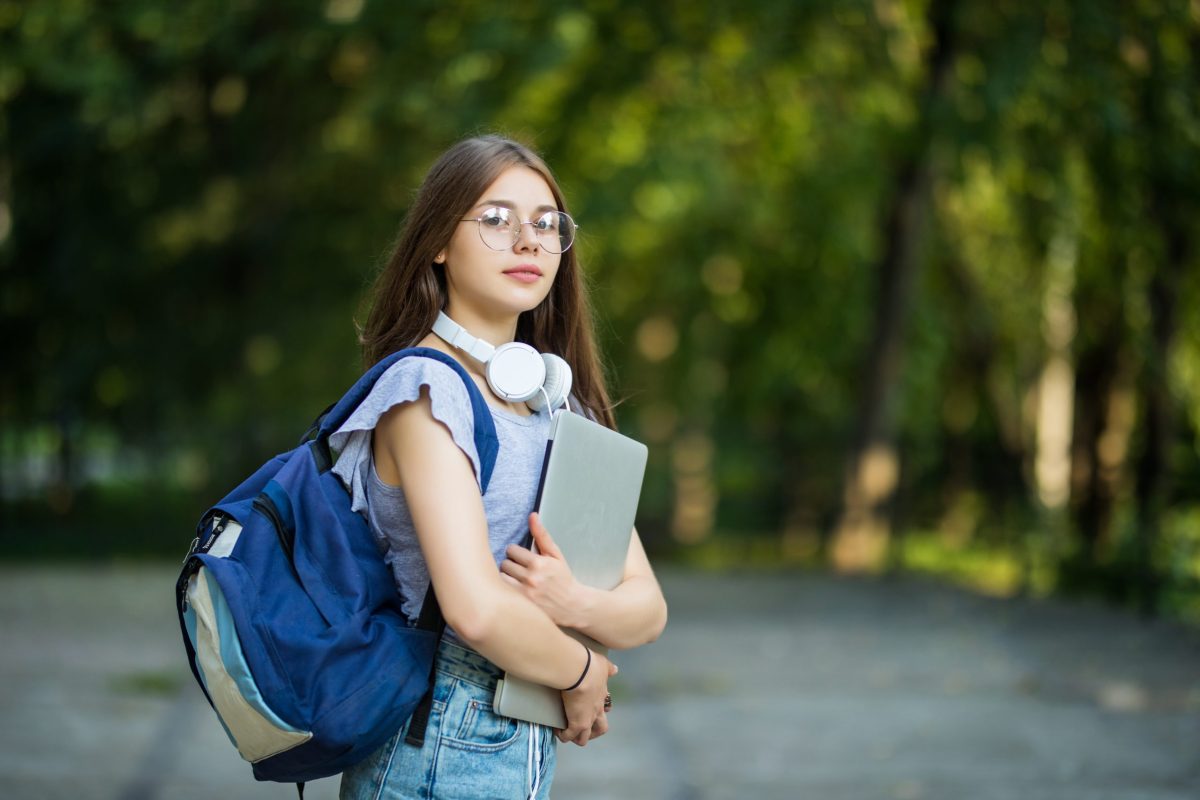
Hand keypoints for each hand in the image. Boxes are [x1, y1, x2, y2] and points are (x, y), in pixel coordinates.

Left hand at [500, 513, 587, 627]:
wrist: (571, 605)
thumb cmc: (563, 578)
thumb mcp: (555, 555)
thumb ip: (541, 535)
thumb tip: (532, 515)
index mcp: (538, 563)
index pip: (512, 550)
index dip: (516, 552)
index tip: (521, 557)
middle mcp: (530, 578)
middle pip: (505, 563)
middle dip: (511, 564)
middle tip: (519, 569)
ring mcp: (524, 593)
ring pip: (501, 577)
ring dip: (507, 577)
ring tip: (516, 579)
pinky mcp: (520, 604)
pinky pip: (503, 591)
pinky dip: (506, 589)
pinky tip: (514, 589)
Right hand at [559, 649, 616, 745]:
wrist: (580, 672)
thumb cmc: (590, 666)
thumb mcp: (604, 665)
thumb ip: (609, 668)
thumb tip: (615, 670)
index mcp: (602, 696)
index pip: (604, 708)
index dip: (598, 712)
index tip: (589, 709)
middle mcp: (597, 711)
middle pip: (600, 729)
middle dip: (592, 732)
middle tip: (581, 728)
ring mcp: (587, 720)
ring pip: (584, 738)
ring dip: (576, 737)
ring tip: (566, 733)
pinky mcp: (577, 724)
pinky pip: (568, 736)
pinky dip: (563, 735)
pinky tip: (556, 730)